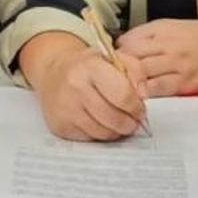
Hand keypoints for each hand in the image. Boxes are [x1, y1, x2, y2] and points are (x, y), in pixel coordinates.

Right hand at [23, 35, 147, 141]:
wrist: (53, 73)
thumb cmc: (88, 67)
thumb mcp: (113, 58)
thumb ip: (135, 72)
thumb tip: (144, 95)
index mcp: (91, 66)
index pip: (123, 95)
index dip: (136, 107)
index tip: (140, 109)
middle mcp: (75, 86)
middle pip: (114, 118)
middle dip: (130, 123)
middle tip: (133, 121)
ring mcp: (65, 108)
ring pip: (103, 132)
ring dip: (117, 131)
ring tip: (119, 122)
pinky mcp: (60, 125)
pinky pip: (90, 138)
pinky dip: (100, 134)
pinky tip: (100, 123)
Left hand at [117, 19, 197, 96]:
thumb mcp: (175, 27)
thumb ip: (151, 36)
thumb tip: (124, 47)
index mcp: (162, 28)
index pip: (128, 40)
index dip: (116, 53)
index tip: (110, 63)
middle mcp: (167, 45)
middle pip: (131, 57)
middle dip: (118, 69)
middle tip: (109, 80)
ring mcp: (177, 64)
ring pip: (142, 73)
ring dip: (129, 83)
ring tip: (120, 91)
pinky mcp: (187, 82)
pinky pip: (159, 89)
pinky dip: (147, 94)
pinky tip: (139, 98)